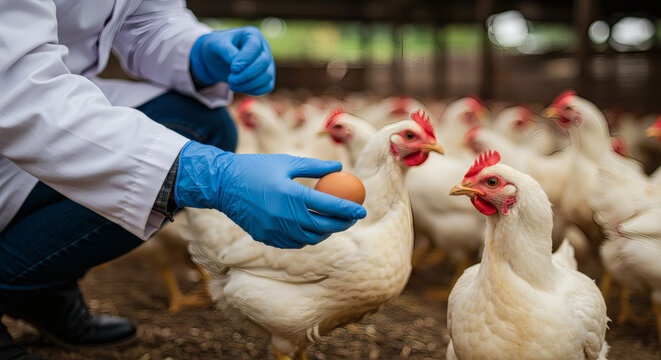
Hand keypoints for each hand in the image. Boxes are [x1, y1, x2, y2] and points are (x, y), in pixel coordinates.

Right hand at [174, 141, 365, 248]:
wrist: (223, 185)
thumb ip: (314, 167)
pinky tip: (312, 228)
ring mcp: (275, 230)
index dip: (349, 209)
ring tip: (333, 223)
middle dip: (342, 224)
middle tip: (351, 219)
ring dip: (325, 233)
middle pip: (323, 227)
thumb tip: (339, 170)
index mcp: (291, 194)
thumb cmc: (257, 168)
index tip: (362, 210)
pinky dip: (307, 237)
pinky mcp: (267, 238)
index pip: (329, 205)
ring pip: (310, 239)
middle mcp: (284, 216)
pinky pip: (294, 243)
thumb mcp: (287, 162)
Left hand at [189, 26, 274, 94]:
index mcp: (252, 35)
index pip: (254, 47)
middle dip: (246, 74)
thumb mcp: (217, 45)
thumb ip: (227, 52)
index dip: (245, 59)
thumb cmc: (218, 47)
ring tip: (232, 85)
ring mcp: (267, 62)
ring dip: (249, 84)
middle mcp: (264, 47)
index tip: (233, 69)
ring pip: (267, 76)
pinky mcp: (267, 76)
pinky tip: (241, 88)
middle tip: (231, 80)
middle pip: (263, 62)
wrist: (219, 58)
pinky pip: (267, 86)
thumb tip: (238, 66)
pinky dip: (254, 90)